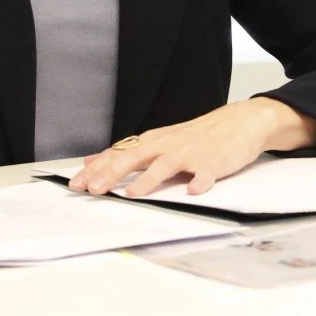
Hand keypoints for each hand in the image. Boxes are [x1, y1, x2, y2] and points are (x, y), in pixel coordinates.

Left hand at [68, 99, 315, 197]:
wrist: (238, 122)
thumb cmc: (196, 136)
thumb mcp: (158, 140)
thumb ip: (128, 153)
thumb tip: (92, 162)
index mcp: (153, 142)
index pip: (119, 154)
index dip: (97, 169)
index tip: (76, 183)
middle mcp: (167, 145)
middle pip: (135, 158)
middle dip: (112, 174)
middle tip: (94, 190)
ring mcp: (190, 153)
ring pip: (165, 165)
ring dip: (148, 180)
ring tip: (132, 194)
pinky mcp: (214, 162)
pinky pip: (206, 173)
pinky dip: (199, 181)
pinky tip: (193, 191)